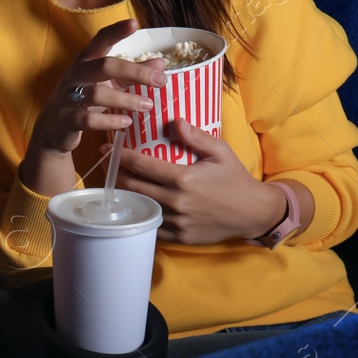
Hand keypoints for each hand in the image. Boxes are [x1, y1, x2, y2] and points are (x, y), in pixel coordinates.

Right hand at [20, 18, 165, 195]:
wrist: (54, 128)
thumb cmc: (84, 100)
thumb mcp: (108, 84)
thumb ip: (132, 74)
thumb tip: (161, 64)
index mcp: (86, 61)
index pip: (100, 41)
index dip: (116, 31)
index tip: (134, 23)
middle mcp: (75, 74)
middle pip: (103, 66)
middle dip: (134, 71)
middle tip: (160, 80)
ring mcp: (68, 96)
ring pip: (97, 93)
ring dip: (126, 100)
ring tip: (148, 105)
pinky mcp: (66, 119)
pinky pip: (88, 119)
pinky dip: (109, 121)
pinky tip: (126, 122)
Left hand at [102, 120, 285, 245]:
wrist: (253, 213)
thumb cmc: (235, 179)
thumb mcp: (220, 152)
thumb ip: (196, 136)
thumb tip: (175, 121)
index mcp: (182, 178)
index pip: (141, 165)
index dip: (120, 155)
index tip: (107, 147)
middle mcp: (176, 201)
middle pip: (133, 187)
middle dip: (114, 173)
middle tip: (105, 163)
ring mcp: (176, 222)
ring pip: (140, 206)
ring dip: (124, 194)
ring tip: (113, 182)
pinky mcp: (179, 237)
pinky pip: (151, 225)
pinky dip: (140, 214)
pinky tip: (133, 204)